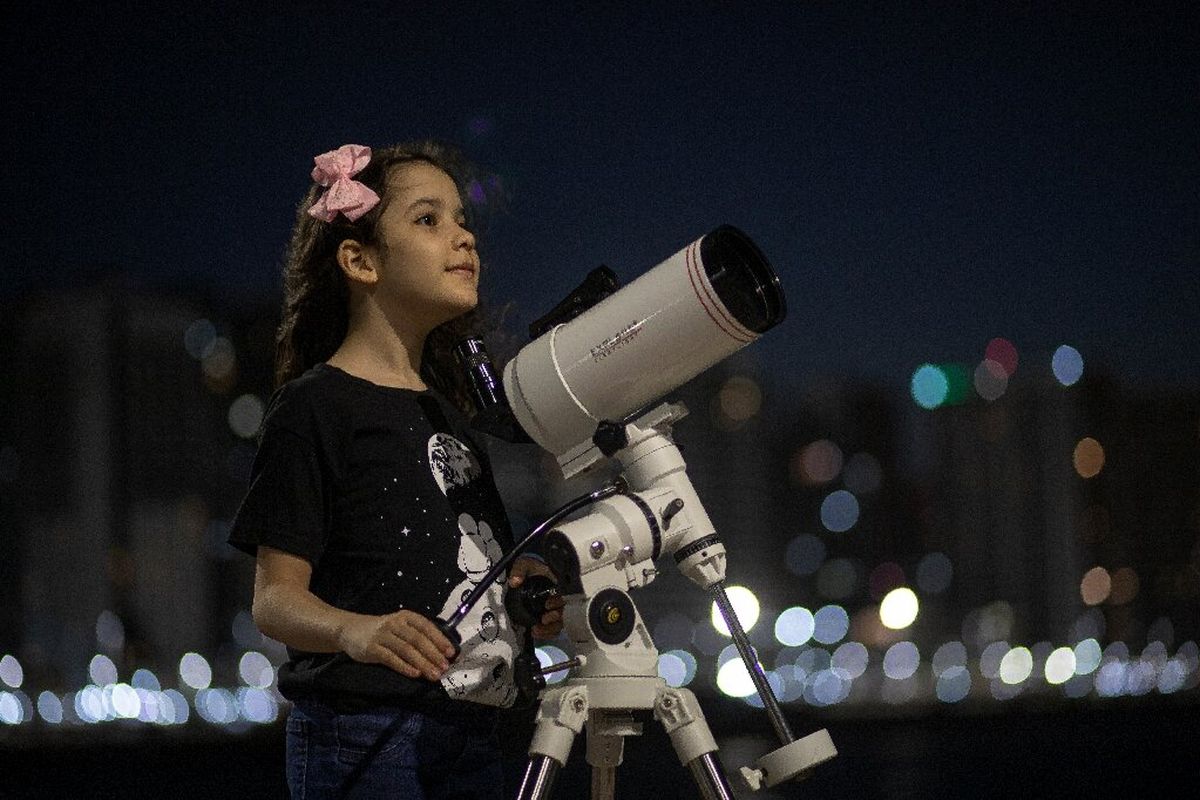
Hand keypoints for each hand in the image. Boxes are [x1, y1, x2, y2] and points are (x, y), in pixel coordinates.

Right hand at [338, 610, 456, 681]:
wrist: (350, 629)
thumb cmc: (382, 631)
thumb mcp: (400, 627)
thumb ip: (417, 635)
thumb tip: (441, 652)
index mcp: (406, 617)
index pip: (426, 627)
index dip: (439, 639)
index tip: (451, 653)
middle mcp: (395, 624)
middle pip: (417, 639)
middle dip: (433, 654)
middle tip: (444, 668)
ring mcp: (383, 635)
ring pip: (406, 650)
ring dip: (422, 663)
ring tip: (433, 674)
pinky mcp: (372, 648)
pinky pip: (390, 658)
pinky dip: (404, 667)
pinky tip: (415, 674)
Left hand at [508, 556, 565, 639]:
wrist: (528, 572)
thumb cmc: (530, 567)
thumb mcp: (524, 564)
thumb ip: (519, 570)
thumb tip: (514, 581)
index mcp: (554, 587)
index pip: (561, 596)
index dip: (556, 602)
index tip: (547, 604)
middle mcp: (556, 599)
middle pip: (562, 613)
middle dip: (554, 618)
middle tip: (544, 620)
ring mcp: (552, 610)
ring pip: (558, 624)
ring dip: (549, 629)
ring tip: (536, 630)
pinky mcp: (546, 617)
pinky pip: (551, 629)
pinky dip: (546, 634)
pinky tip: (535, 633)